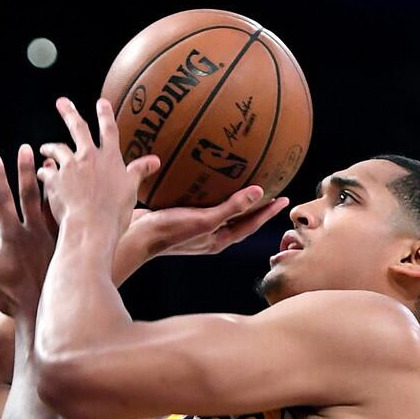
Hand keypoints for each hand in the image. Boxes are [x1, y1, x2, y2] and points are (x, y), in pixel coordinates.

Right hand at [0, 145, 55, 317]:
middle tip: (26, 149)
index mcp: (12, 237)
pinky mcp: (66, 244)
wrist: (43, 315)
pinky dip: (67, 200)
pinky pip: (68, 217)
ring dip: (50, 181)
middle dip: (25, 170)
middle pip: (29, 194)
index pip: (2, 200)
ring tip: (52, 161)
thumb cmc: (11, 300)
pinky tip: (72, 188)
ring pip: (51, 202)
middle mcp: (33, 232)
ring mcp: (52, 237)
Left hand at [37, 98, 159, 232]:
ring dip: (50, 147)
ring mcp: (70, 167)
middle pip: (78, 129)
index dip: (105, 115)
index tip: (101, 102)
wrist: (91, 227)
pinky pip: (46, 172)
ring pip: (57, 149)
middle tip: (61, 102)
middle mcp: (89, 157)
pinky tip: (40, 173)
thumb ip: (139, 172)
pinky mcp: (54, 180)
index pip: (109, 130)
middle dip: (69, 113)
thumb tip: (155, 160)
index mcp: (110, 158)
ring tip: (44, 147)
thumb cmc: (115, 213)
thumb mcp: (131, 191)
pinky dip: (43, 172)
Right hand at [125, 186, 290, 259]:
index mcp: (218, 240)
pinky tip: (206, 179)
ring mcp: (194, 228)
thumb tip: (258, 192)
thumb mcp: (203, 220)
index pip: (250, 226)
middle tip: (271, 190)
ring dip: (234, 200)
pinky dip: (211, 193)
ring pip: (221, 212)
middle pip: (239, 221)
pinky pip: (203, 204)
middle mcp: (209, 235)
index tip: (284, 199)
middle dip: (256, 208)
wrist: (135, 237)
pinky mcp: (180, 217)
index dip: (268, 213)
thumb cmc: (169, 232)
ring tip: (243, 182)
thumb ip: (231, 208)